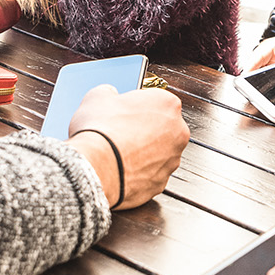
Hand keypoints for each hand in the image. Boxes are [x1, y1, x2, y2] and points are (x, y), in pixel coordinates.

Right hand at [67, 85, 189, 207]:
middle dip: (144, 130)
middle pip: (162, 128)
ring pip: (158, 153)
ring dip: (143, 153)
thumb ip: (108, 92)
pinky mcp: (162, 182)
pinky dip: (138, 173)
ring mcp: (173, 159)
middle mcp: (178, 131)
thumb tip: (108, 94)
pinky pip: (150, 174)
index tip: (123, 112)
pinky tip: (119, 169)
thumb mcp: (96, 98)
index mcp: (168, 104)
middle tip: (120, 133)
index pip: (156, 101)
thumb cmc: (100, 130)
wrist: (96, 168)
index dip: (137, 107)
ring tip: (117, 153)